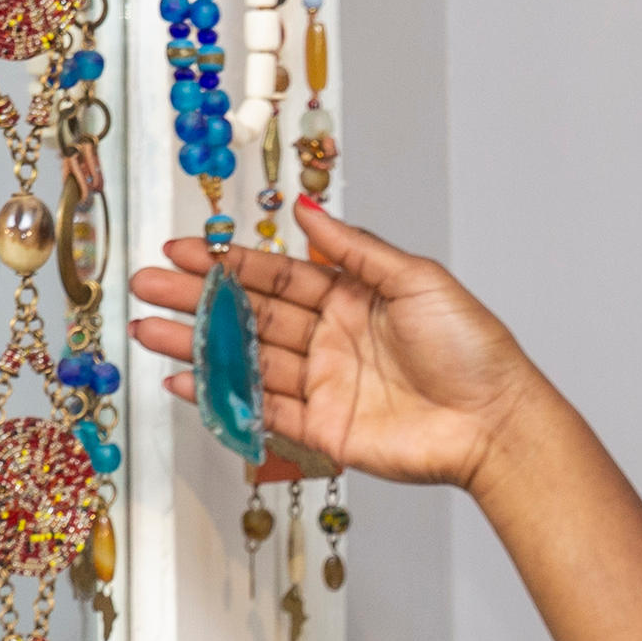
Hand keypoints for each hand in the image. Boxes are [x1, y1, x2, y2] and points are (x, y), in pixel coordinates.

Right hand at [127, 198, 545, 489]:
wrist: (495, 421)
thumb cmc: (473, 348)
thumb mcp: (418, 281)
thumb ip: (357, 249)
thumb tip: (309, 211)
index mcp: (352, 299)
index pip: (277, 276)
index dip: (230, 264)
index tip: (184, 251)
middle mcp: (331, 340)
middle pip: (251, 315)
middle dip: (196, 300)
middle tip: (146, 286)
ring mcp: (324, 385)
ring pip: (246, 361)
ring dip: (196, 345)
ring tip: (146, 329)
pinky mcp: (322, 429)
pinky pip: (261, 410)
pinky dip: (220, 396)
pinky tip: (182, 379)